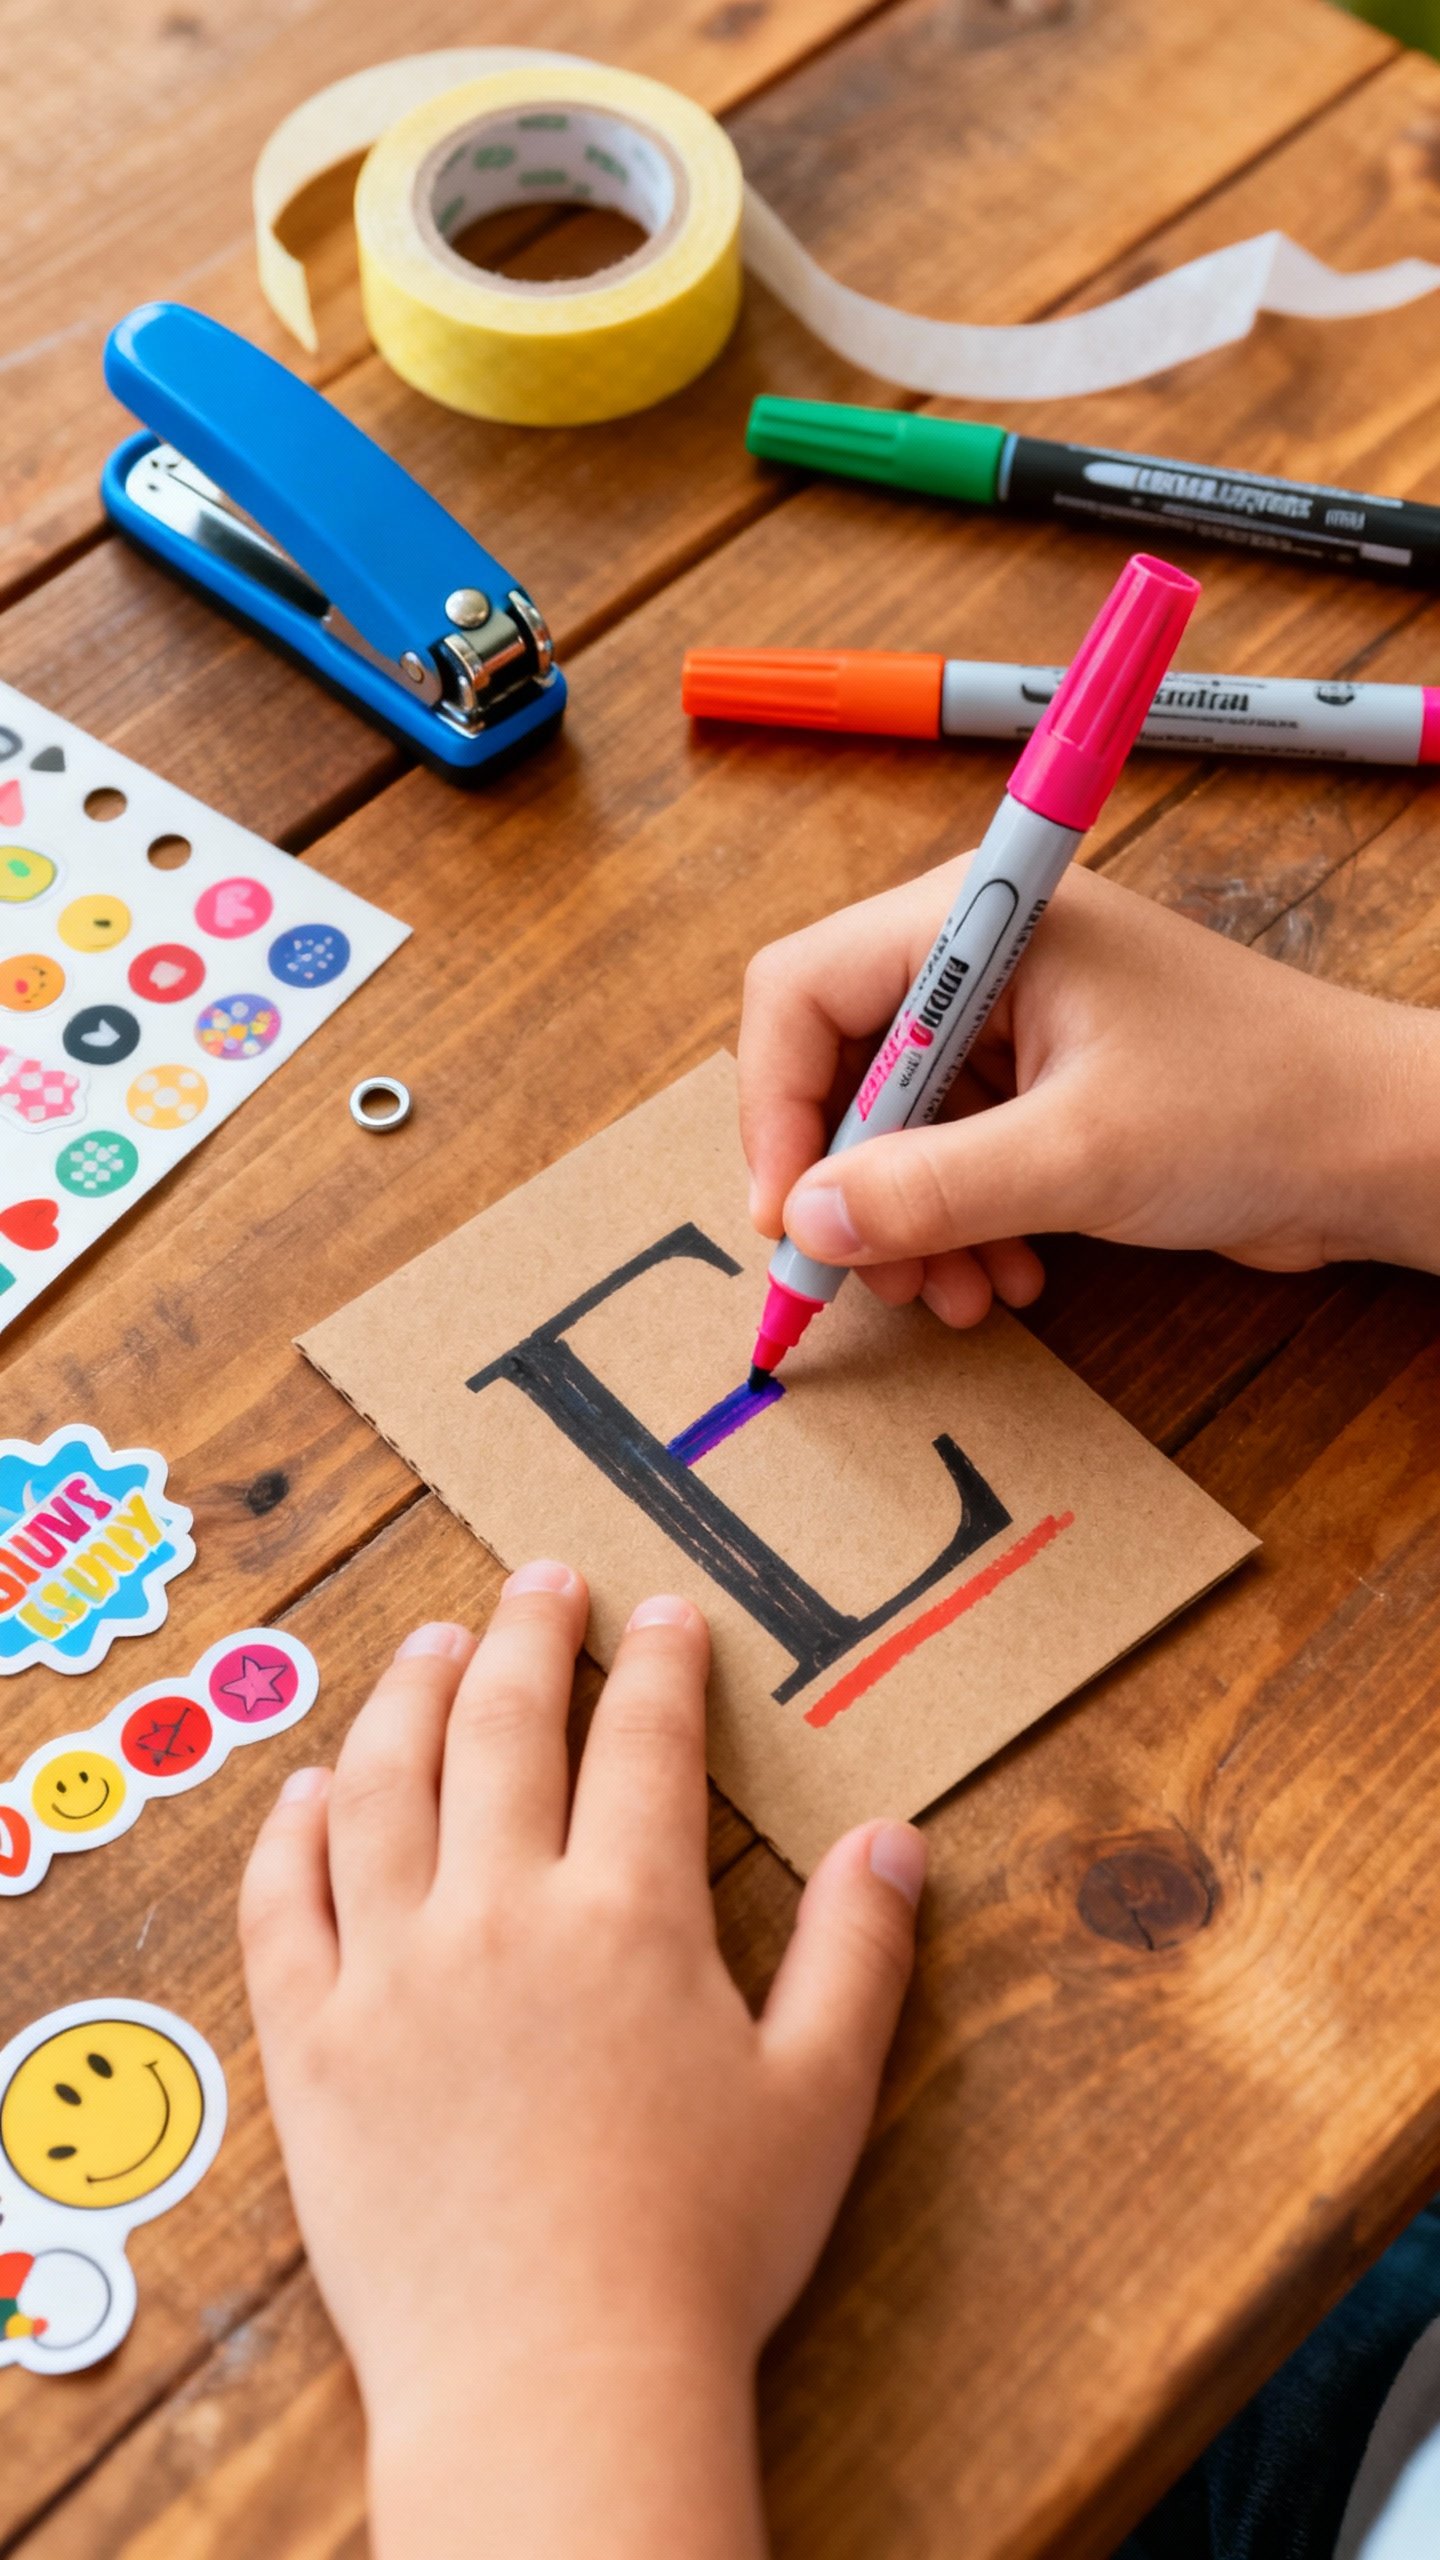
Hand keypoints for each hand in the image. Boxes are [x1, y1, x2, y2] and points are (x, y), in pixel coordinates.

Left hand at [240, 1565, 924, 2559]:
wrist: (553, 2382)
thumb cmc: (702, 2250)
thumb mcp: (820, 2096)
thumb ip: (858, 1954)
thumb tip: (895, 1837)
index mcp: (628, 1915)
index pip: (643, 1743)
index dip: (658, 1665)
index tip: (664, 1614)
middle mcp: (499, 1914)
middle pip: (500, 1729)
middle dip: (525, 1636)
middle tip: (538, 1580)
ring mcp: (390, 1974)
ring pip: (381, 1788)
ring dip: (405, 1697)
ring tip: (425, 1644)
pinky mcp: (312, 2046)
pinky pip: (285, 1907)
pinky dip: (292, 1832)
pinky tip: (309, 1789)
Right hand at [740, 858, 1439, 1326]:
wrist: (1384, 1148)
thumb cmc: (1260, 1108)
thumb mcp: (1078, 1158)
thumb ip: (930, 1190)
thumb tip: (807, 1220)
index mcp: (982, 922)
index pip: (803, 990)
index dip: (776, 1106)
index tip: (787, 1214)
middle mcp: (984, 961)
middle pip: (838, 1067)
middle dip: (850, 1185)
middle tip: (870, 1279)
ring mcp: (1014, 1027)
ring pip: (892, 1130)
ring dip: (907, 1226)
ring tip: (959, 1297)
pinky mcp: (1044, 1089)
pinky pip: (952, 1160)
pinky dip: (959, 1227)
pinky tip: (1008, 1279)